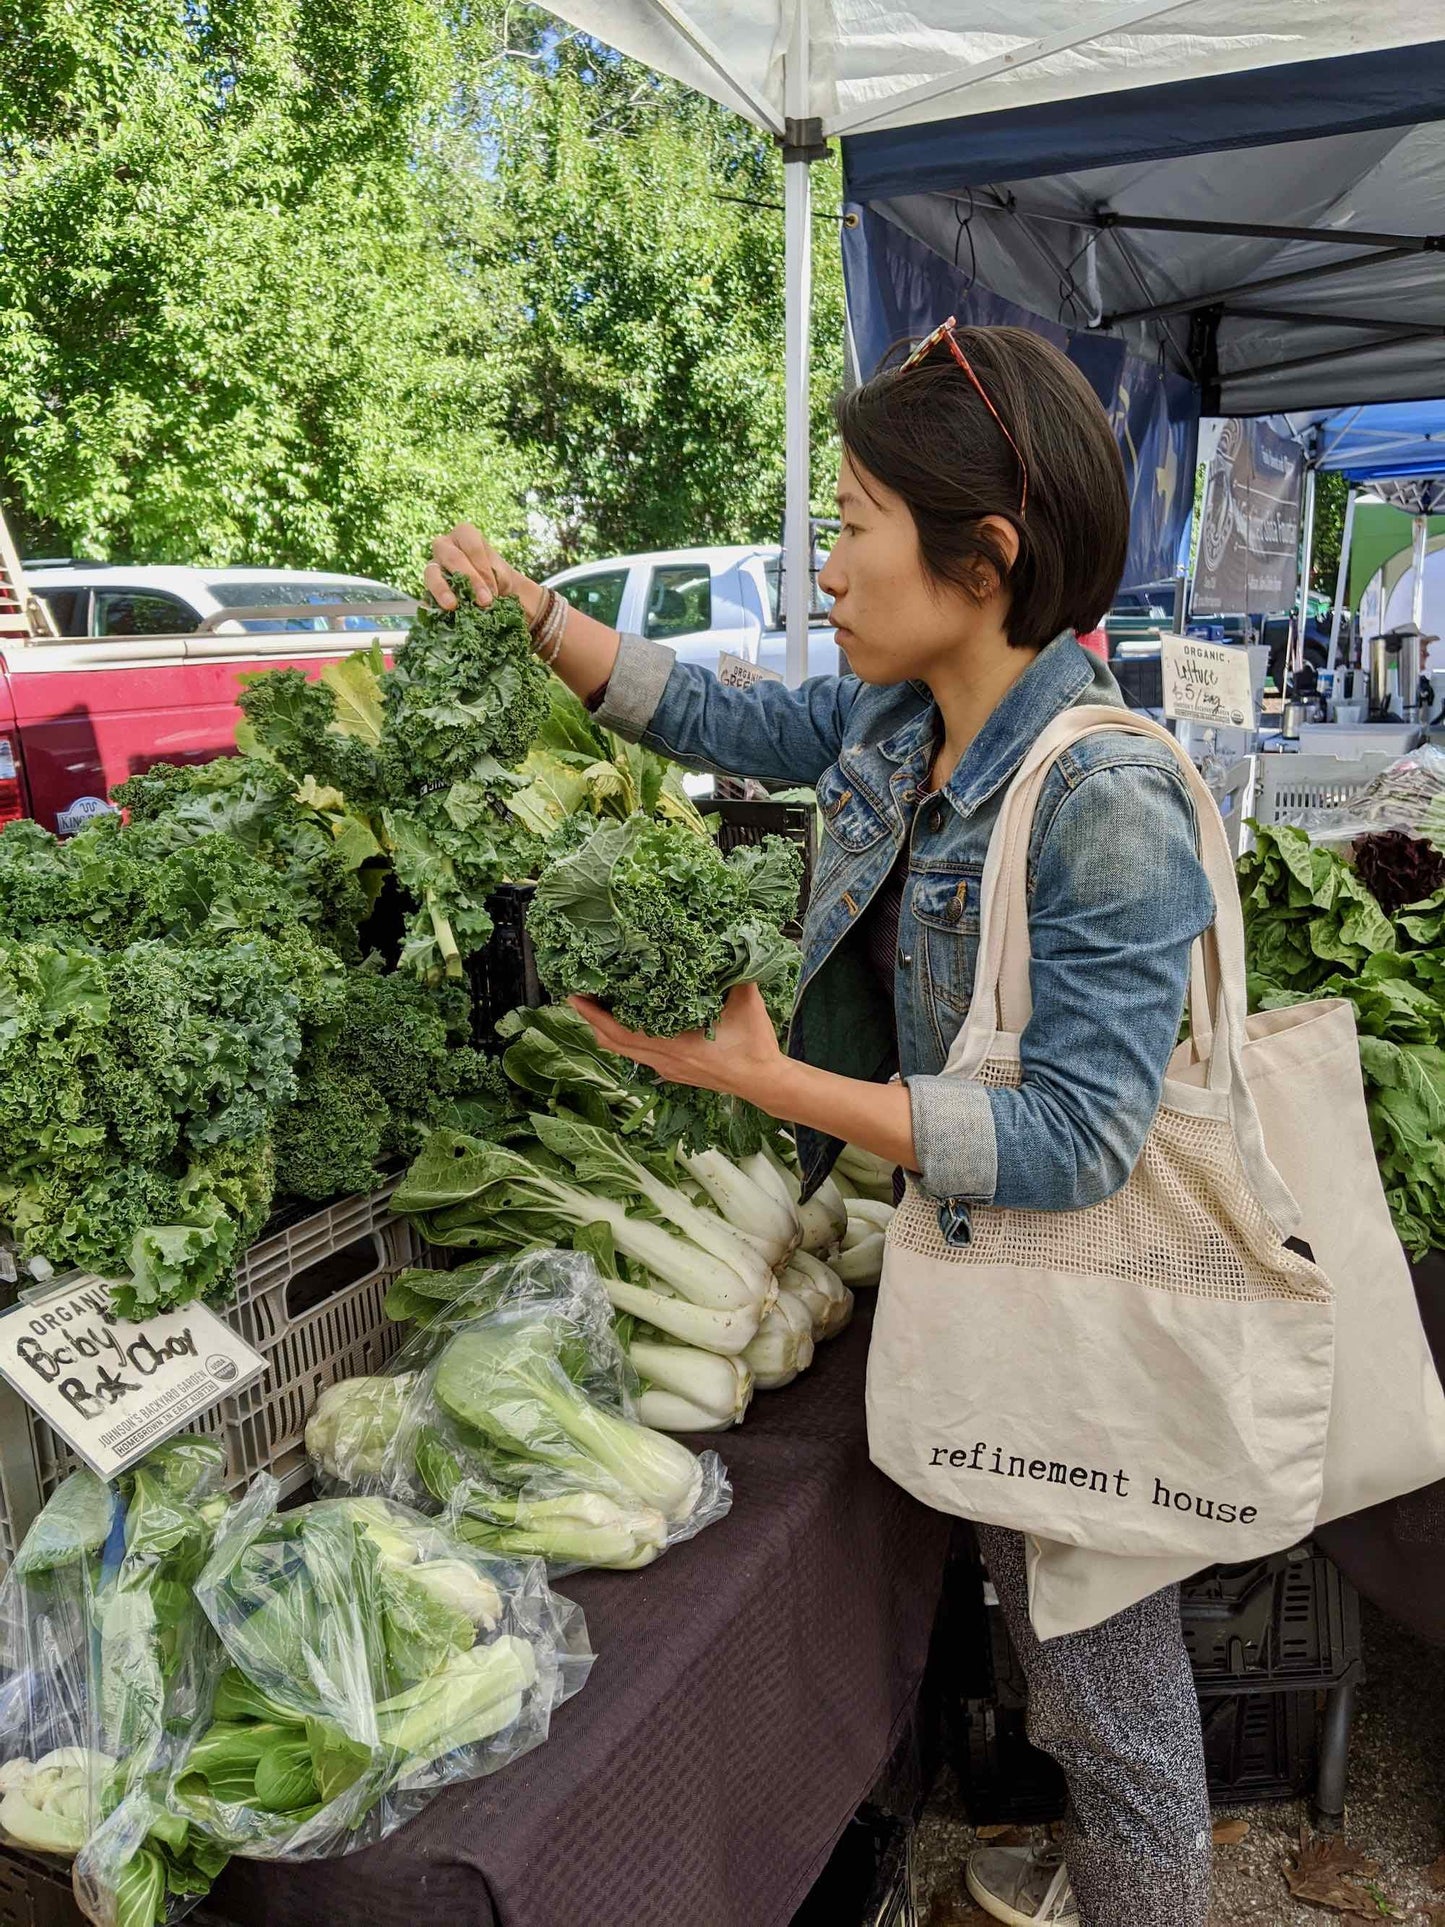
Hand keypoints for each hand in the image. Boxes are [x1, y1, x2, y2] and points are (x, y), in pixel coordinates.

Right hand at [425, 523, 541, 621]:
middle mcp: (445, 546)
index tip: (495, 592)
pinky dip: (433, 604)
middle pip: (453, 557)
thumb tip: (491, 590)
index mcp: (465, 534)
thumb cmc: (500, 580)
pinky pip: (425, 595)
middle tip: (485, 602)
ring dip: (442, 589)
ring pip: (431, 573)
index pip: (472, 545)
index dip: (483, 568)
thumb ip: (503, 578)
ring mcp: (433, 566)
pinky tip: (443, 614)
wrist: (495, 597)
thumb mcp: (507, 575)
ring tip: (452, 606)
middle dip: (470, 580)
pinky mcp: (427, 589)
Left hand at [568, 983, 790, 1108]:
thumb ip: (734, 972)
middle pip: (613, 1044)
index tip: (574, 996)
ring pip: (625, 1052)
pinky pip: (640, 1056)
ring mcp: (668, 1070)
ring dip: (607, 1030)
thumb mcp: (745, 1003)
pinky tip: (629, 1024)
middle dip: (591, 1020)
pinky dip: (626, 1040)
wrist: (765, 1081)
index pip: (620, 1032)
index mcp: (673, 1046)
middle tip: (578, 996)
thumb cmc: (753, 1046)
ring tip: (597, 1007)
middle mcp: (664, 1061)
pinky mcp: (675, 1072)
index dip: (594, 1015)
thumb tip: (728, 942)